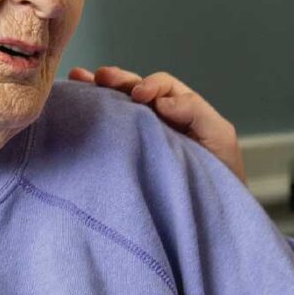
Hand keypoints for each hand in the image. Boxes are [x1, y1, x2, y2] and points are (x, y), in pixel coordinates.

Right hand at [67, 65, 242, 182]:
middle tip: (99, 77)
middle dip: (117, 80)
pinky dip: (90, 113)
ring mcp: (138, 137)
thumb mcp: (219, 137)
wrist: (208, 217)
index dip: (150, 85)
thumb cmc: (220, 176)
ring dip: (97, 90)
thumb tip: (161, 102)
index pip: (162, 87)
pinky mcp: (123, 158)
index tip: (139, 96)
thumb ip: (196, 111)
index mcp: (179, 111)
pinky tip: (73, 102)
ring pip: (116, 106)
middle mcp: (157, 119)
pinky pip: (107, 132)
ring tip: (78, 78)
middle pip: (133, 91)